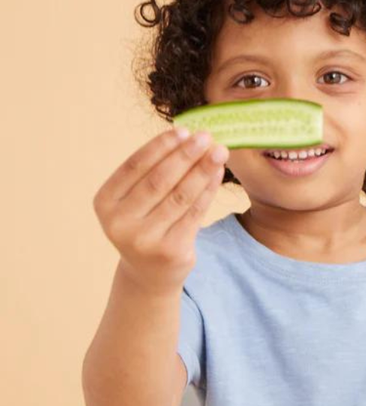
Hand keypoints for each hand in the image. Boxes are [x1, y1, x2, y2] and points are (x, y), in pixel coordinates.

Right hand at [93, 127, 227, 295]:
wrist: (150, 274)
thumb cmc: (144, 226)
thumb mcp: (135, 202)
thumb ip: (151, 173)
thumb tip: (185, 137)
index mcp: (104, 203)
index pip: (135, 166)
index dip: (160, 147)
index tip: (183, 130)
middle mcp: (120, 223)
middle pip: (159, 180)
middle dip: (185, 155)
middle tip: (206, 137)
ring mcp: (144, 240)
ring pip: (180, 196)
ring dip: (202, 171)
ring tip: (219, 152)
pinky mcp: (170, 251)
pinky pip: (194, 214)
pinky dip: (208, 191)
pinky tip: (218, 175)